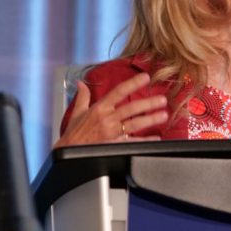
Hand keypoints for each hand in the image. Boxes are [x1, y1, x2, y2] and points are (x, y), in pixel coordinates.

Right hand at [54, 72, 168, 147]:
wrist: (67, 152)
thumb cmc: (73, 134)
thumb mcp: (77, 113)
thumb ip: (82, 97)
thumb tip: (81, 83)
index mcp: (99, 108)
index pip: (118, 92)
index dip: (133, 84)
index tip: (146, 77)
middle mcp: (107, 119)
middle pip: (131, 108)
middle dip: (148, 103)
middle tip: (162, 99)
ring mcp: (112, 133)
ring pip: (135, 124)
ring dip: (150, 119)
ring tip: (164, 115)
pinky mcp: (114, 145)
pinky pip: (133, 142)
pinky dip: (145, 140)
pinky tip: (156, 137)